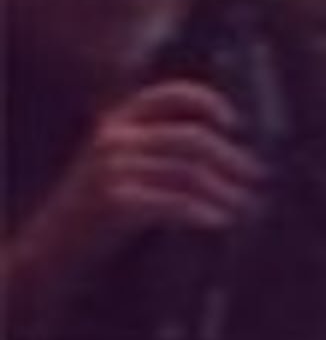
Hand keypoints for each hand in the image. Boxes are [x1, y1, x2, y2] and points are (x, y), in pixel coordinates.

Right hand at [9, 79, 266, 295]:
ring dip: (225, 191)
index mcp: (119, 121)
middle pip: (192, 138)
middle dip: (232, 158)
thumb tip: (233, 153)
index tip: (234, 124)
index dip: (207, 102)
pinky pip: (173, 202)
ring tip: (244, 206)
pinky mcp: (113, 201)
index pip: (168, 95)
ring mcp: (111, 169)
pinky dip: (203, 211)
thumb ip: (162, 148)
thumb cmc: (104, 205)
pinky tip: (220, 221)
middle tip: (255, 177)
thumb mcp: (125, 164)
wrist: (57, 245)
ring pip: (189, 173)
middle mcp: (114, 138)